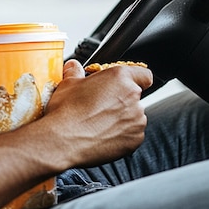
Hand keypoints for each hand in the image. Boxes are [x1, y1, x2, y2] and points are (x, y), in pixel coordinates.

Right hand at [38, 59, 152, 168]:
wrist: (64, 140)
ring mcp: (136, 120)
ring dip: (122, 118)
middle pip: (135, 96)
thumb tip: (74, 68)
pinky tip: (102, 134)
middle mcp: (133, 98)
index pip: (144, 75)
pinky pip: (132, 134)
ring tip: (99, 122)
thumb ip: (76, 72)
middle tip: (100, 105)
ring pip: (134, 116)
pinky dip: (121, 134)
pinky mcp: (135, 140)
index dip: (135, 79)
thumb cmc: (67, 111)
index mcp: (119, 78)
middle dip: (121, 100)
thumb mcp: (68, 84)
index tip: (124, 84)